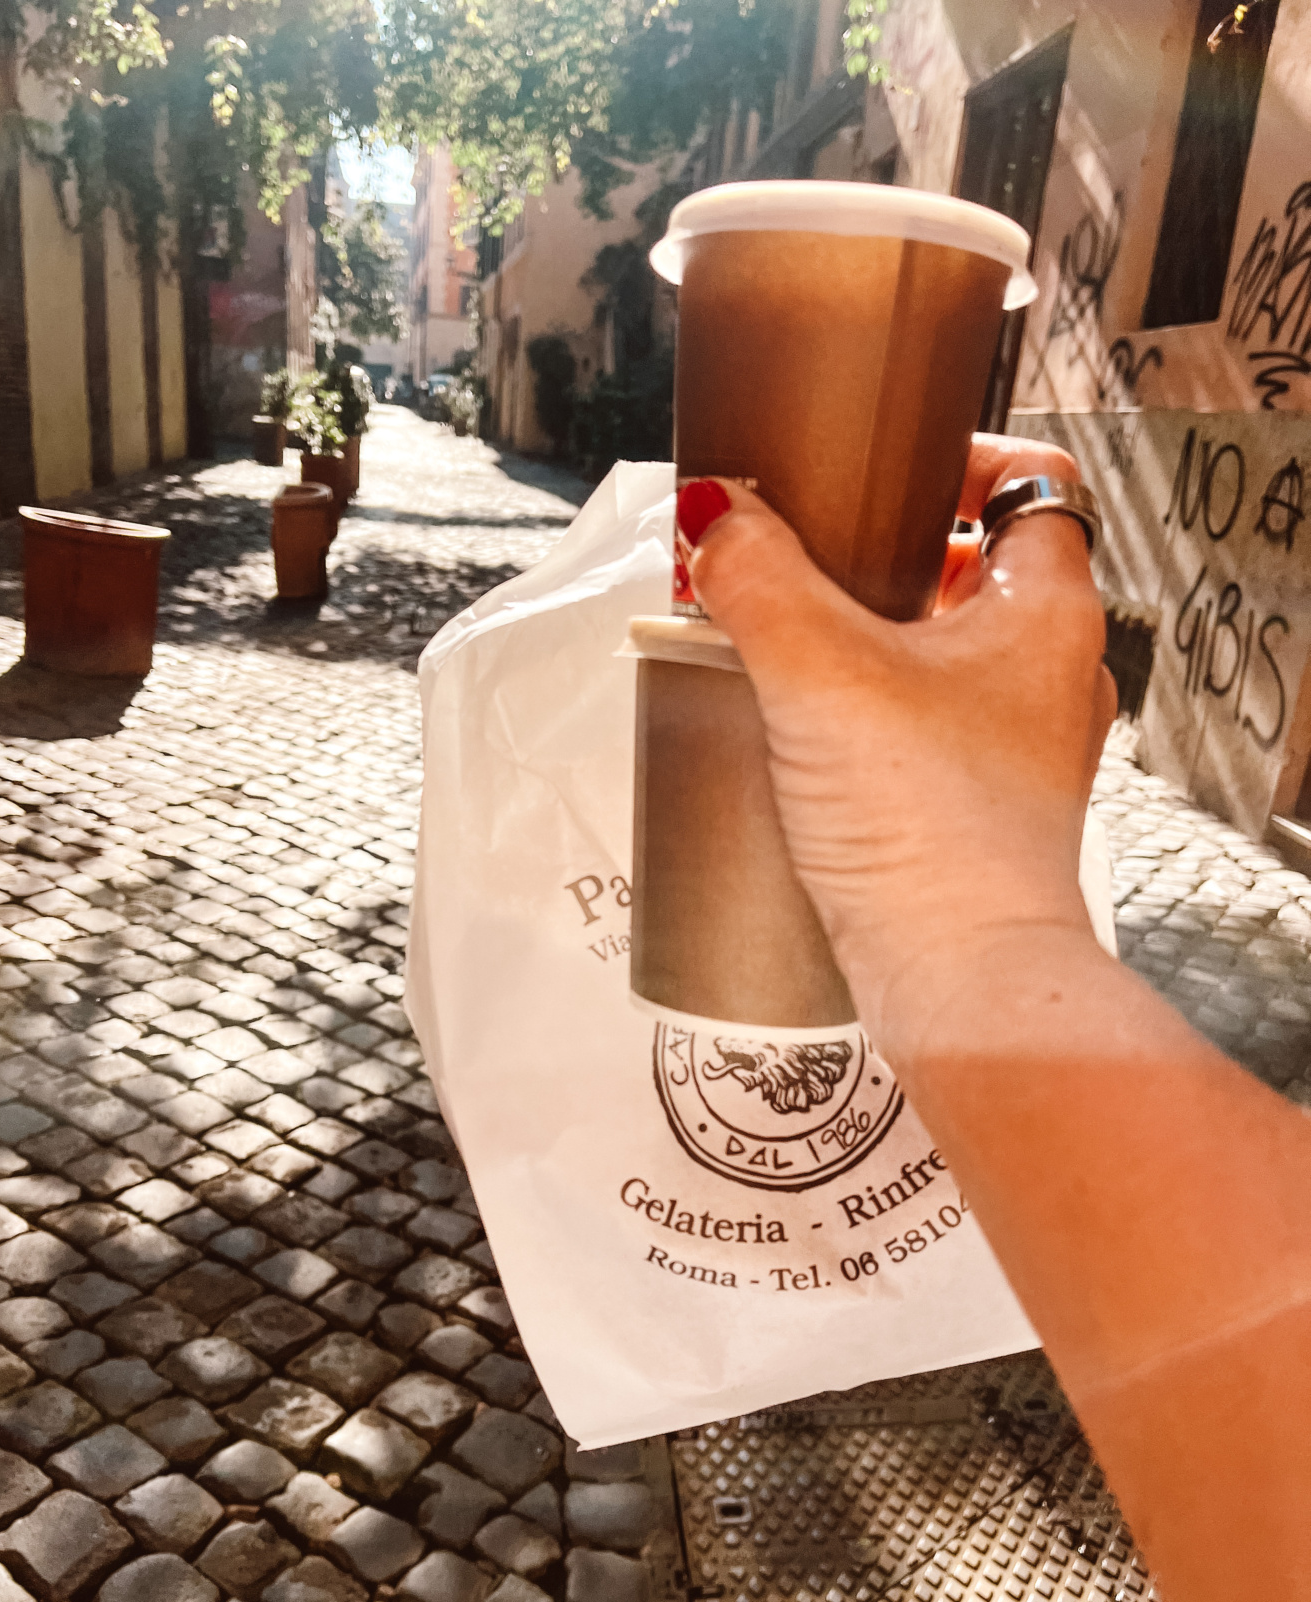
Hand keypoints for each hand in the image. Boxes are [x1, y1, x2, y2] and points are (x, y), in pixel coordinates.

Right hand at [687, 436, 1116, 1052]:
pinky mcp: (982, 810)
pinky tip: (808, 737)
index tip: (876, 470)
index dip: (956, 460)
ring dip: (874, 642)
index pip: (1031, 482)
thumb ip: (757, 580)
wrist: (960, 978)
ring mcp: (1023, 747)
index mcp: (1048, 612)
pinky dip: (877, 716)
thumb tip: (712, 515)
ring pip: (948, 656)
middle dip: (884, 557)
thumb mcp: (818, 675)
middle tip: (803, 560)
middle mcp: (1053, 675)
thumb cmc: (927, 825)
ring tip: (789, 649)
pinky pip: (930, 731)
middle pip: (974, 569)